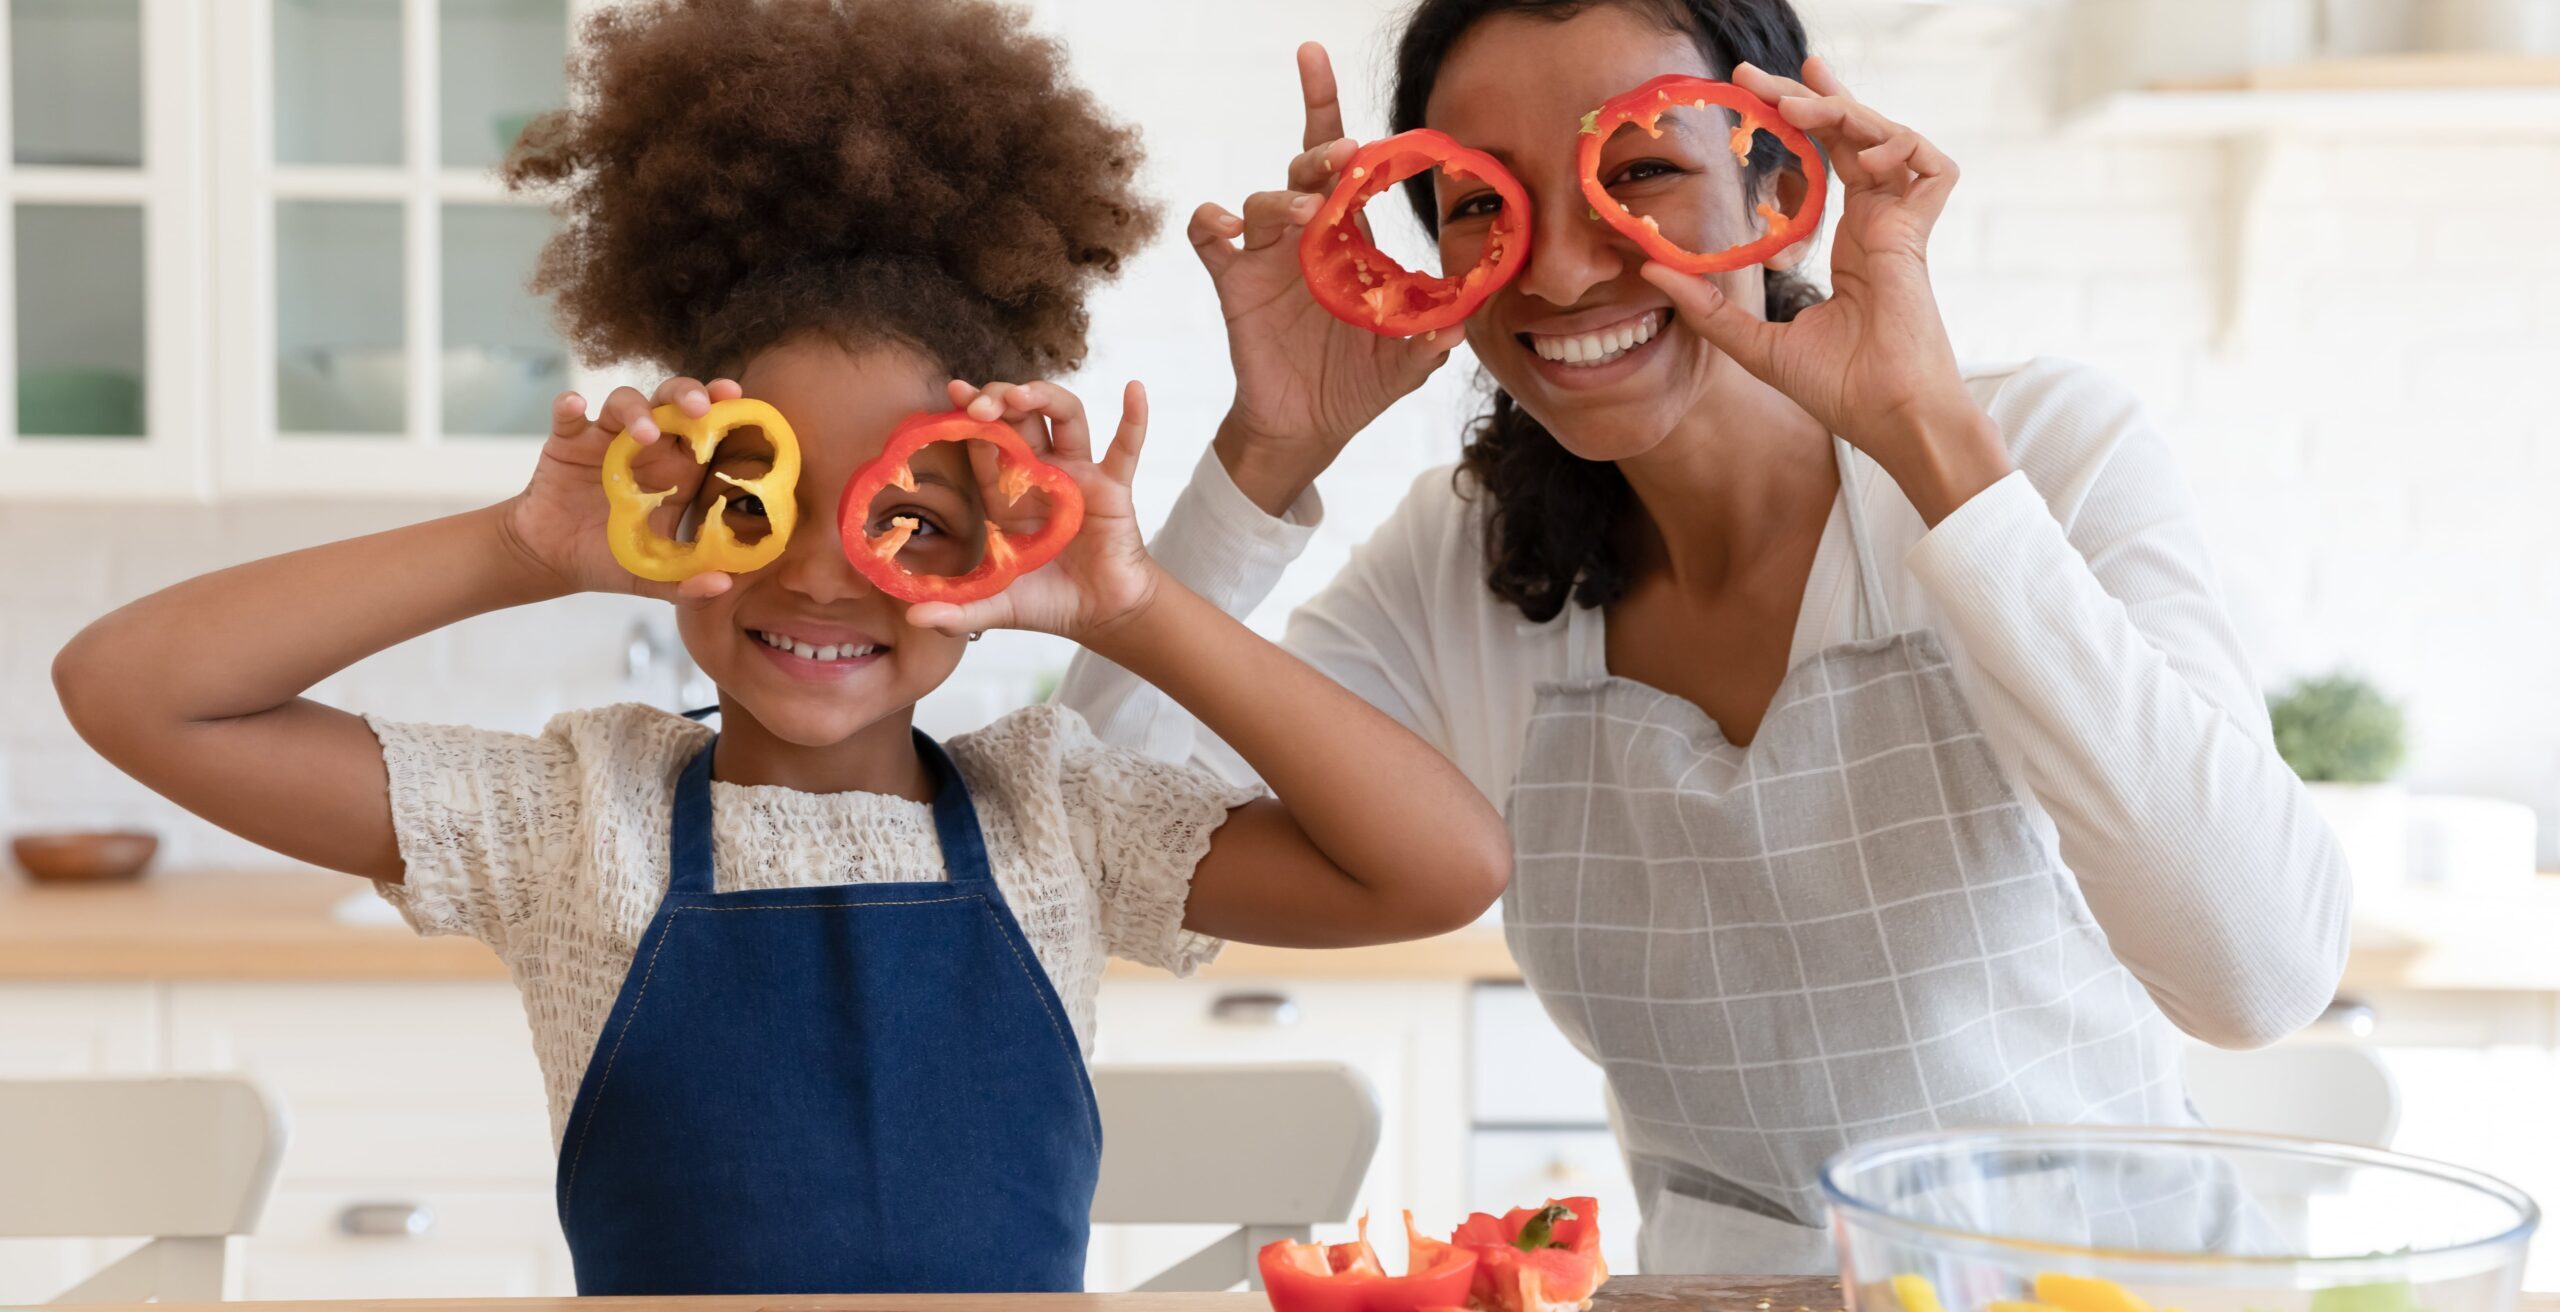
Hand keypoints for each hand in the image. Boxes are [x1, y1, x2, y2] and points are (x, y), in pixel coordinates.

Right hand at [498, 376, 742, 602]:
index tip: (737, 399)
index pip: (705, 430)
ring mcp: (605, 439)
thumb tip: (723, 586)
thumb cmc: (610, 560)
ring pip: (625, 402)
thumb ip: (687, 582)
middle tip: (700, 406)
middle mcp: (646, 446)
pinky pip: (567, 416)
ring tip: (644, 433)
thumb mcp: (653, 575)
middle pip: (671, 401)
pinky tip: (574, 405)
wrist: (553, 559)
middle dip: (688, 394)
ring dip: (636, 409)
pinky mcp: (567, 442)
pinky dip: (569, 407)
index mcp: (677, 471)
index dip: (722, 411)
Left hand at [904, 379, 1161, 643]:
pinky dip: (1133, 420)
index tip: (951, 396)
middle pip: (1022, 419)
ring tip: (1023, 393)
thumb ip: (958, 613)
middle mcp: (1044, 475)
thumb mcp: (996, 607)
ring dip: (1046, 397)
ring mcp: (1080, 476)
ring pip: (1067, 418)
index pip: (986, 446)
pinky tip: (1134, 389)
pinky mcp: (1113, 488)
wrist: (1102, 617)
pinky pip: (1126, 448)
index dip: (969, 420)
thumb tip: (915, 620)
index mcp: (1009, 495)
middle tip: (977, 401)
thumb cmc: (1050, 603)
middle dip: (1000, 400)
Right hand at [1192, 42, 1458, 514]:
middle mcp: (1308, 235)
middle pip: (1306, 167)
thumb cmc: (1357, 383)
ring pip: (1263, 199)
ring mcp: (1267, 257)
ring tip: (1306, 216)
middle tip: (1343, 156)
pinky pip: (1208, 236)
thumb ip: (1429, 343)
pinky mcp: (1234, 284)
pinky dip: (1211, 222)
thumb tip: (1457, 328)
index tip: (1315, 57)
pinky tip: (1226, 230)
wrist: (1307, 427)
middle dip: (1323, 150)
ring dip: (1282, 199)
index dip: (1329, 108)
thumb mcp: (1404, 365)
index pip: (1346, 163)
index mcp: (1350, 237)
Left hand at [1639, 56, 2008, 521]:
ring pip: (1888, 139)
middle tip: (1758, 76)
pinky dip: (1900, 147)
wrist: (1887, 418)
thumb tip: (1649, 269)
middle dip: (1813, 94)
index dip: (1804, 120)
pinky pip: (1932, 168)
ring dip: (1845, 111)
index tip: (1761, 94)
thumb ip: (1707, 307)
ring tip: (1799, 104)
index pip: (1830, 159)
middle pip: (1853, 136)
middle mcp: (1880, 226)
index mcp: (1852, 243)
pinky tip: (1860, 155)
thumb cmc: (1839, 391)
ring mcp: (1904, 228)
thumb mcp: (1755, 343)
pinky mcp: (1923, 236)